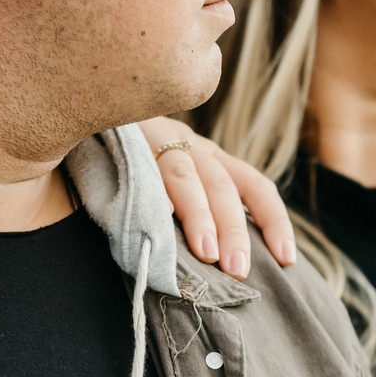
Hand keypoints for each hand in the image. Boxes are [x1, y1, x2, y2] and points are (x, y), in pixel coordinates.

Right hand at [138, 117, 295, 278]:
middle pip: (221, 185)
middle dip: (234, 229)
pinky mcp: (122, 136)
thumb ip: (197, 210)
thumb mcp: (175, 180)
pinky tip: (157, 214)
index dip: (274, 220)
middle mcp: (189, 145)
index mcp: (209, 158)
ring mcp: (156, 138)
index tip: (287, 258)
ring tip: (206, 252)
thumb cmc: (134, 161)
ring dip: (198, 215)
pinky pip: (138, 164)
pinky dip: (149, 191)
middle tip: (238, 269)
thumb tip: (221, 263)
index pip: (254, 185)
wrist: (88, 106)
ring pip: (185, 175)